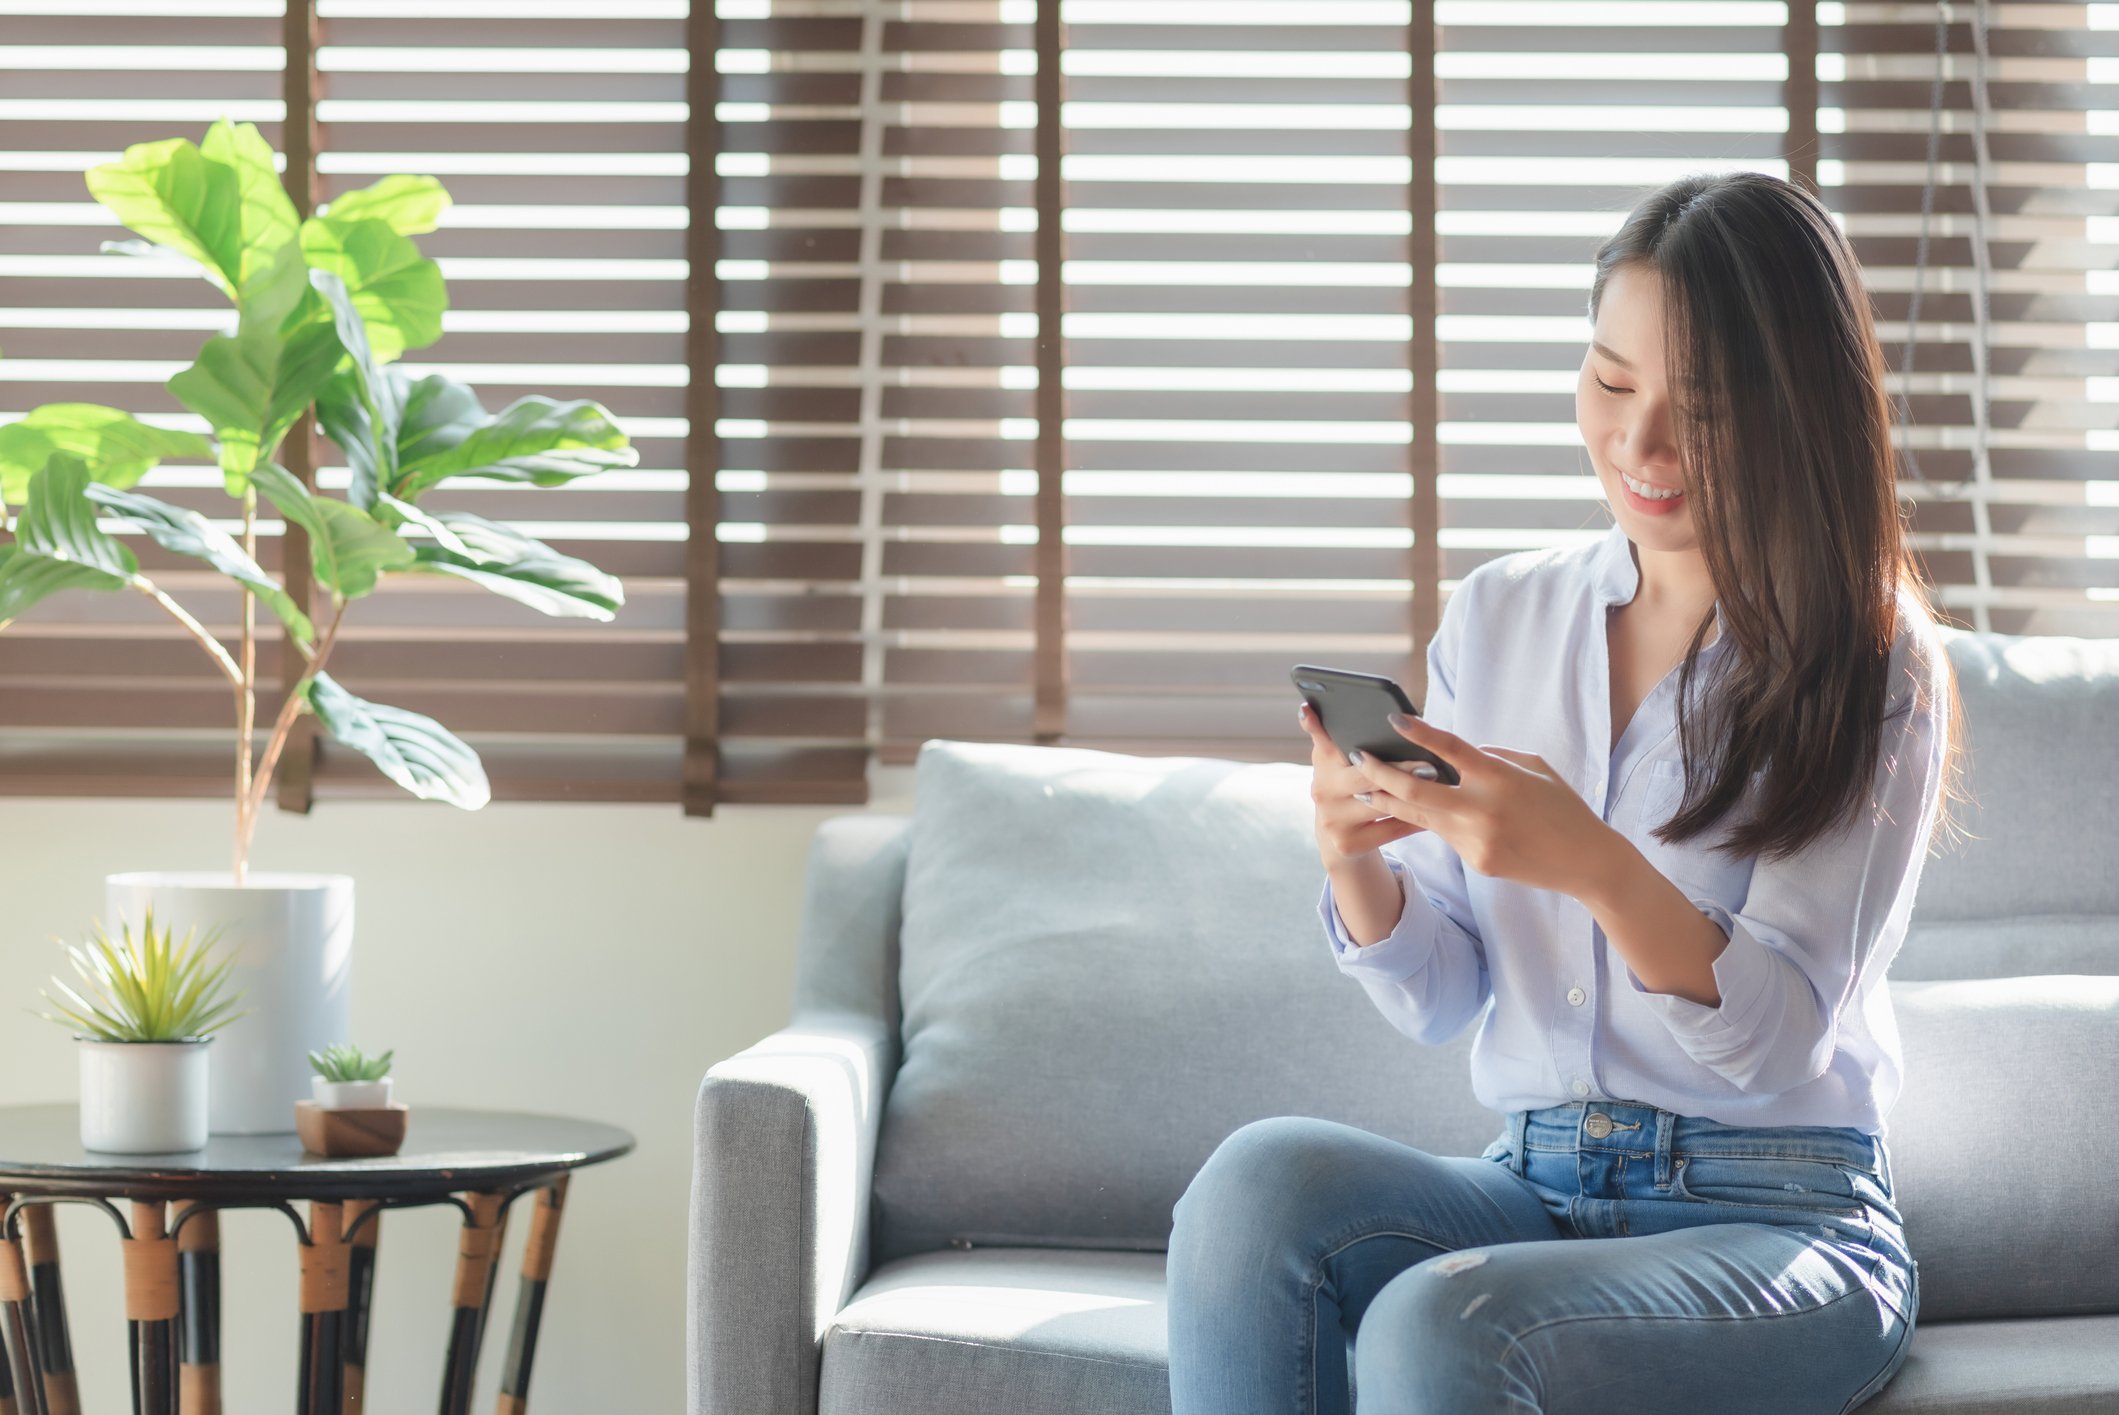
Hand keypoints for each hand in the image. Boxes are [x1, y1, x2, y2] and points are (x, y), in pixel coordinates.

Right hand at [1299, 701, 1426, 864]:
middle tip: (1429, 766)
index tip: (1309, 709)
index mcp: (1323, 762)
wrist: (1341, 839)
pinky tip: (1435, 815)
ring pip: (1379, 806)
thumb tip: (1384, 717)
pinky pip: (1388, 830)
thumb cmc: (1353, 789)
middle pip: (1363, 777)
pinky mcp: (1346, 843)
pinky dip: (1412, 822)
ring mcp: (1332, 819)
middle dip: (1398, 770)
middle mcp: (1322, 790)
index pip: (1320, 739)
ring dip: (1411, 798)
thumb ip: (1350, 740)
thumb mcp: (1344, 763)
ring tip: (1441, 791)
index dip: (1312, 725)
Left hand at [1346, 712, 1618, 899]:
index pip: (1451, 749)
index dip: (1419, 733)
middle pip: (1415, 790)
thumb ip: (1493, 757)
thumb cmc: (1563, 806)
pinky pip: (1445, 836)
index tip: (1393, 719)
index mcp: (1500, 777)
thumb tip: (1457, 753)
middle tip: (1356, 758)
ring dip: (1390, 801)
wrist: (1586, 861)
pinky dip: (1429, 822)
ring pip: (1420, 817)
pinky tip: (1408, 813)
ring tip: (1364, 788)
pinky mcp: (1476, 861)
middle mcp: (1483, 808)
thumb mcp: (1535, 769)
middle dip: (1380, 773)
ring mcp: (1477, 838)